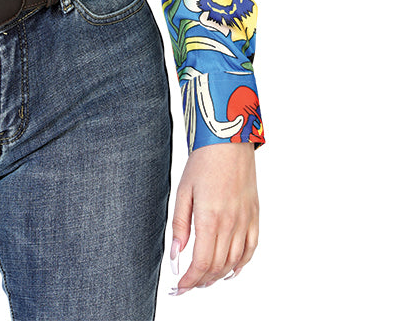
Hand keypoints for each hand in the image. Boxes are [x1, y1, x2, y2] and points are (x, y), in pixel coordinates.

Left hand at [170, 143, 258, 293]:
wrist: (229, 142)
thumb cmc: (203, 163)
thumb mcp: (183, 191)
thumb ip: (180, 225)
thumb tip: (175, 255)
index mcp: (210, 218)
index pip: (201, 263)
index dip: (189, 280)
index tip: (178, 287)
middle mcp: (231, 224)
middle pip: (217, 266)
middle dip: (200, 281)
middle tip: (186, 285)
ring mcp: (245, 222)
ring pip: (233, 262)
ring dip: (217, 276)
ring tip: (203, 280)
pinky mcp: (254, 217)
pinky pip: (251, 250)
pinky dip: (240, 266)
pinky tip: (230, 272)